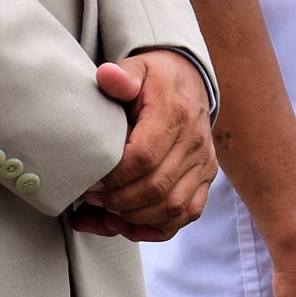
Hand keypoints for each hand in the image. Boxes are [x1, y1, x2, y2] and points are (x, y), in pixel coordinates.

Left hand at [70, 51, 215, 240]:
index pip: (144, 157)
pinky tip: (127, 227)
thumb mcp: (137, 68)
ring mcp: (203, 164)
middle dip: (117, 201)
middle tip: (91, 198)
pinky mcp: (205, 179)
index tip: (90, 181)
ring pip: (171, 207)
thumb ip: (121, 76)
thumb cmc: (155, 78)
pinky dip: (156, 228)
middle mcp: (194, 144)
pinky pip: (186, 214)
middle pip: (156, 188)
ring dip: (133, 218)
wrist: (189, 80)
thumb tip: (107, 77)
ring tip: (104, 213)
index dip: (114, 177)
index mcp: (174, 115)